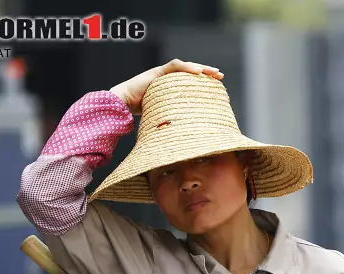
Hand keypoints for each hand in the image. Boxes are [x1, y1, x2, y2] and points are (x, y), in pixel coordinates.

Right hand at [109, 59, 223, 112]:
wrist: (122, 106)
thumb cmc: (142, 115)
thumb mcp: (166, 117)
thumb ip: (176, 119)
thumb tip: (192, 137)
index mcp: (171, 88)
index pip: (190, 81)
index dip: (204, 82)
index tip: (219, 86)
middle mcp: (167, 79)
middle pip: (190, 72)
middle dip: (206, 72)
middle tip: (220, 76)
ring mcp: (161, 74)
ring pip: (184, 66)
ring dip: (200, 68)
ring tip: (213, 72)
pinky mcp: (156, 72)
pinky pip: (174, 67)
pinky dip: (186, 68)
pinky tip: (197, 72)